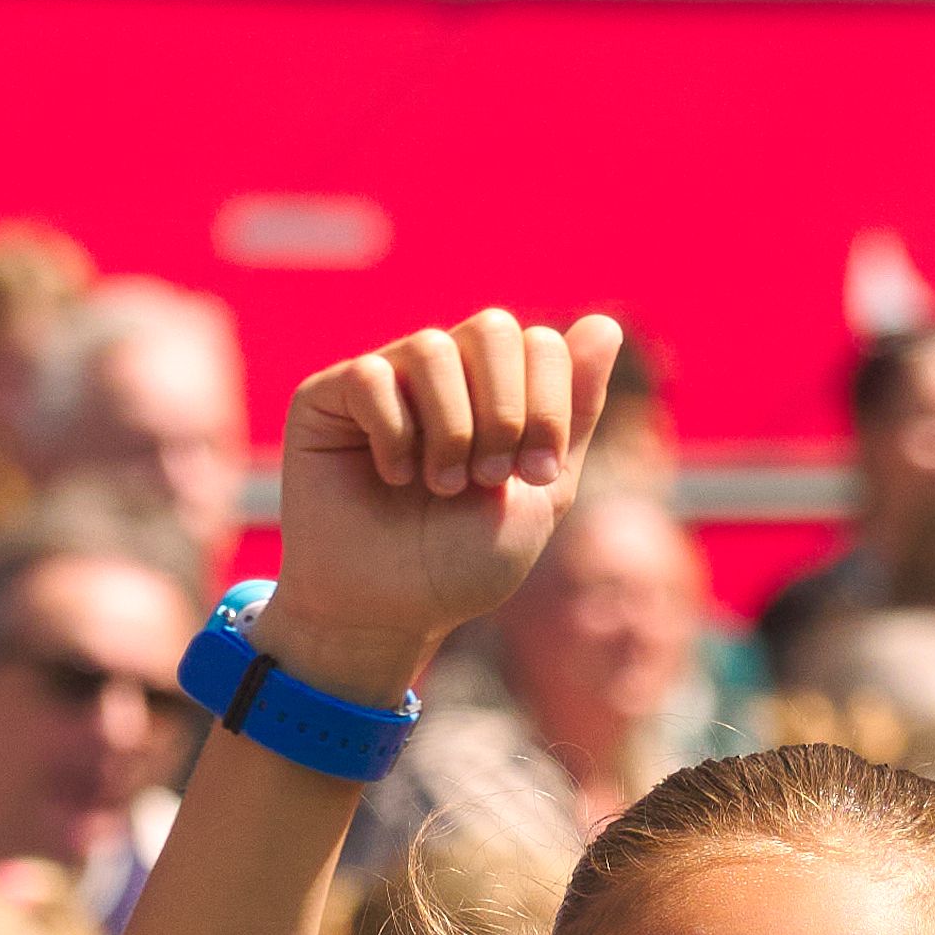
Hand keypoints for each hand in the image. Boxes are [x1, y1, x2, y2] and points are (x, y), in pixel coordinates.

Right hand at [266, 309, 617, 690]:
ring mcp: (386, 378)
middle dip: (505, 411)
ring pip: (434, 347)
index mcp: (498, 389)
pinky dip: (393, 433)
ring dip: (451, 428)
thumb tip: (605, 323)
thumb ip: (576, 412)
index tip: (535, 476)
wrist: (390, 610)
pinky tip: (392, 475)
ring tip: (440, 485)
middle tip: (489, 477)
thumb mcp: (542, 492)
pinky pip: (371, 376)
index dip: (549, 408)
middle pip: (495, 328)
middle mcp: (444, 373)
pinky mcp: (328, 396)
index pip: (543, 344)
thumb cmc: (461, 562)